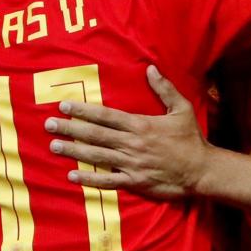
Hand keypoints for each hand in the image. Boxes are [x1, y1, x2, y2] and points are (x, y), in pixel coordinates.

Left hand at [45, 65, 208, 198]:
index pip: (105, 116)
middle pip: (95, 135)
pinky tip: (72, 175)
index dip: (83, 111)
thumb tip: (150, 68)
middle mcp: (131, 144)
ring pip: (96, 156)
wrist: (202, 170)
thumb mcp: (181, 108)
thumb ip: (164, 88)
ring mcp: (131, 164)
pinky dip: (89, 179)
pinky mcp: (134, 182)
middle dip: (70, 129)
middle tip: (48, 125)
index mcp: (140, 125)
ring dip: (74, 151)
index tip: (64, 106)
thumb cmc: (191, 139)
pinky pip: (107, 181)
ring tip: (53, 146)